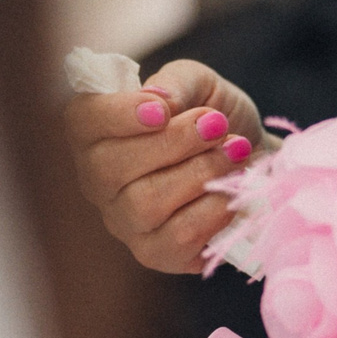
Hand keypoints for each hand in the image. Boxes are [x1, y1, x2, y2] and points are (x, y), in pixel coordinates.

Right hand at [62, 59, 267, 273]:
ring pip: (145, 204)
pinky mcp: (155, 253)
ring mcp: (124, 222)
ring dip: (200, 173)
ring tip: (235, 152)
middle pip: (110, 168)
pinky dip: (212, 211)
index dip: (118, 116)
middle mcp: (99, 180)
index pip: (83, 122)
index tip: (163, 110)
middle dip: (174, 143)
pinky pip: (176, 239)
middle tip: (218, 125)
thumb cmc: (215, 117)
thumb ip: (176, 84)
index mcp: (98, 130)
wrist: (253, 158)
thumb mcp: (200, 83)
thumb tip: (159, 101)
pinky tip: (232, 191)